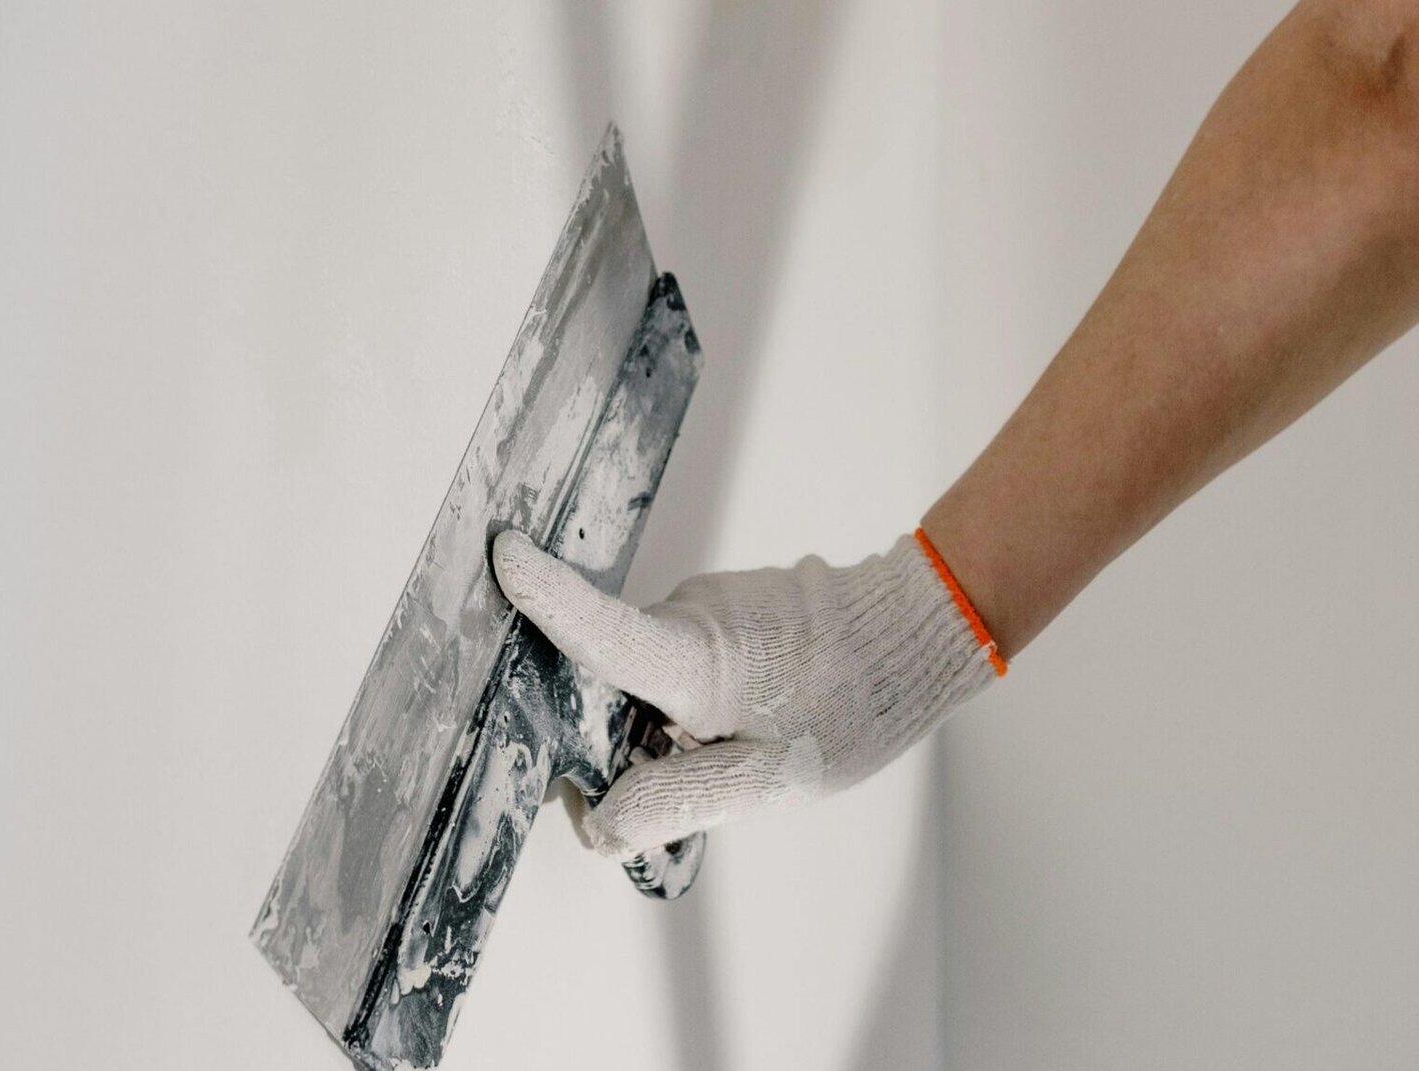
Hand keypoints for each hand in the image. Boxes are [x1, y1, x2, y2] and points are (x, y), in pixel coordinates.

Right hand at [491, 529, 1004, 859]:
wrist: (917, 636)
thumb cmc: (850, 707)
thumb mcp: (766, 780)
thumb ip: (676, 801)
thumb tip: (597, 822)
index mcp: (689, 658)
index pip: (600, 629)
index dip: (545, 598)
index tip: (501, 555)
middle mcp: (687, 616)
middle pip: (609, 676)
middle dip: (622, 731)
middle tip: (692, 768)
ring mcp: (708, 602)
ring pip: (650, 670)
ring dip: (671, 714)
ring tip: (742, 736)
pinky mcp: (727, 602)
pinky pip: (684, 653)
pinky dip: (699, 690)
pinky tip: (751, 710)